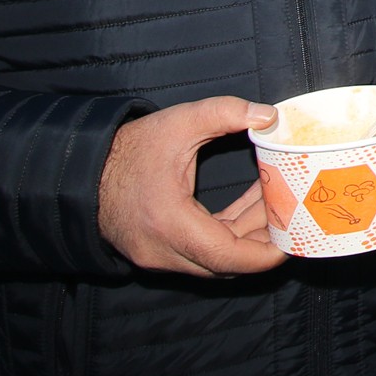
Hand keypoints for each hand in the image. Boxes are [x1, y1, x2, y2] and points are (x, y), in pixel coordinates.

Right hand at [98, 96, 287, 276]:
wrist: (82, 169)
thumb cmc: (129, 148)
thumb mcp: (178, 122)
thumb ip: (224, 113)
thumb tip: (268, 116)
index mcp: (169, 224)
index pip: (226, 257)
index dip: (264, 254)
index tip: (292, 239)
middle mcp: (162, 251)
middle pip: (225, 262)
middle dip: (263, 239)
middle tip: (293, 213)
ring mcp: (157, 257)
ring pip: (215, 259)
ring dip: (247, 234)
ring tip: (275, 199)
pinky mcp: (156, 253)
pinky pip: (201, 251)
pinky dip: (227, 232)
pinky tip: (249, 204)